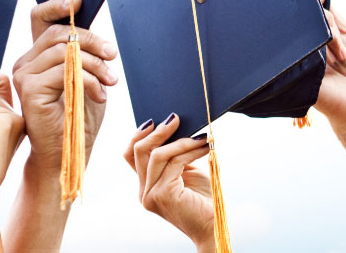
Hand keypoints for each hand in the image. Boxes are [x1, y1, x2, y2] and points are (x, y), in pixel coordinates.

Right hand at [12, 0, 117, 170]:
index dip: (57, 5)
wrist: (68, 154)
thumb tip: (96, 35)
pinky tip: (100, 95)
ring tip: (110, 81)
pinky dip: (89, 80)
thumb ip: (85, 55)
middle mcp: (26, 62)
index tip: (79, 1)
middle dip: (92, 41)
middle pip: (59, 32)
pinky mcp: (29, 89)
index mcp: (38, 56)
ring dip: (95, 64)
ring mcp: (24, 75)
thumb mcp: (86, 78)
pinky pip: (64, 70)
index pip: (40, 18)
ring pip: (64, 50)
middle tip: (112, 57)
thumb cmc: (77, 118)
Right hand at [124, 114, 214, 252]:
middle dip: (157, 132)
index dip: (138, 135)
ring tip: (200, 135)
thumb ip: (175, 155)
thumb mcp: (185, 171)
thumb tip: (174, 126)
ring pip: (157, 155)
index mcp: (145, 186)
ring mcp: (150, 194)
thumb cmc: (203, 199)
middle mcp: (143, 191)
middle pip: (138, 151)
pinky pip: (174, 163)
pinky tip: (204, 147)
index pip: (131, 155)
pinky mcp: (162, 195)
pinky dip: (189, 151)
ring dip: (180, 141)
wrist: (214, 226)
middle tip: (175, 118)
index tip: (154, 120)